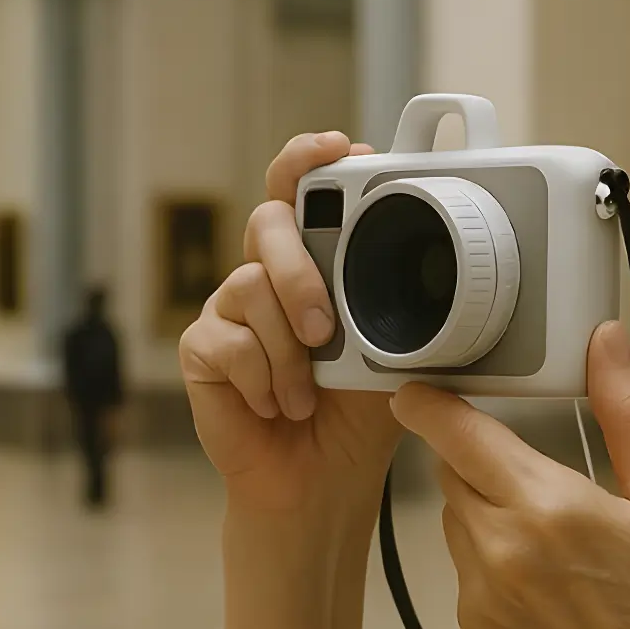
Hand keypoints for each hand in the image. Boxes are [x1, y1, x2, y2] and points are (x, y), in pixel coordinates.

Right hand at [180, 131, 404, 517]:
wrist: (324, 479)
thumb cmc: (357, 413)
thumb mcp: (394, 353)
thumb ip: (396, 305)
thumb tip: (427, 273)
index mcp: (316, 262)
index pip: (300, 191)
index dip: (308, 160)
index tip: (336, 149)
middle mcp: (268, 273)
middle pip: (267, 224)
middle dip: (299, 271)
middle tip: (325, 330)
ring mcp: (229, 308)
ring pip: (249, 286)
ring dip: (288, 350)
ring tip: (308, 394)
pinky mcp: (202, 348)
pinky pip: (227, 342)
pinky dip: (263, 380)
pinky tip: (277, 406)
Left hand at [391, 321, 629, 628]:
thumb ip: (628, 414)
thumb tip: (604, 341)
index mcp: (549, 506)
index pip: (455, 432)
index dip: (430, 400)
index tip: (423, 381)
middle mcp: (501, 548)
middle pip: (451, 470)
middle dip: (478, 453)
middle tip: (531, 460)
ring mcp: (482, 593)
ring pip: (456, 516)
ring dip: (484, 502)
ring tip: (552, 524)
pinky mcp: (478, 627)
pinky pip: (464, 564)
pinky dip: (490, 551)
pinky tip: (547, 572)